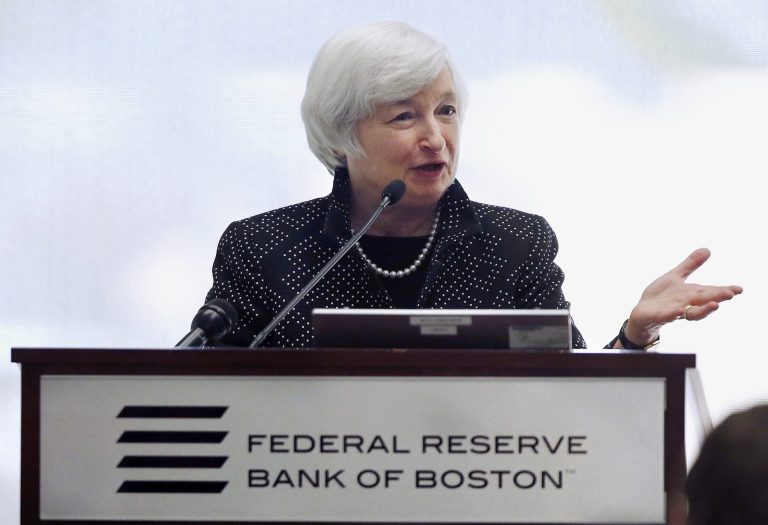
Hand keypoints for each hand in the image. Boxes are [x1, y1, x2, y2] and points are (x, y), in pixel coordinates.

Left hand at [622, 248, 742, 346]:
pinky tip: (678, 311)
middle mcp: (686, 303)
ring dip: (703, 310)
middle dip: (717, 297)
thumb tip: (707, 249)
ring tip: (715, 305)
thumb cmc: (662, 296)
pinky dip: (673, 314)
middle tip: (731, 294)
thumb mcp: (675, 277)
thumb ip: (690, 265)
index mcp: (691, 293)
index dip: (725, 290)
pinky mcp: (659, 316)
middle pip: (705, 300)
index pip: (711, 291)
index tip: (739, 289)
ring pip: (691, 313)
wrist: (642, 313)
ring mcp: (674, 311)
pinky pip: (668, 316)